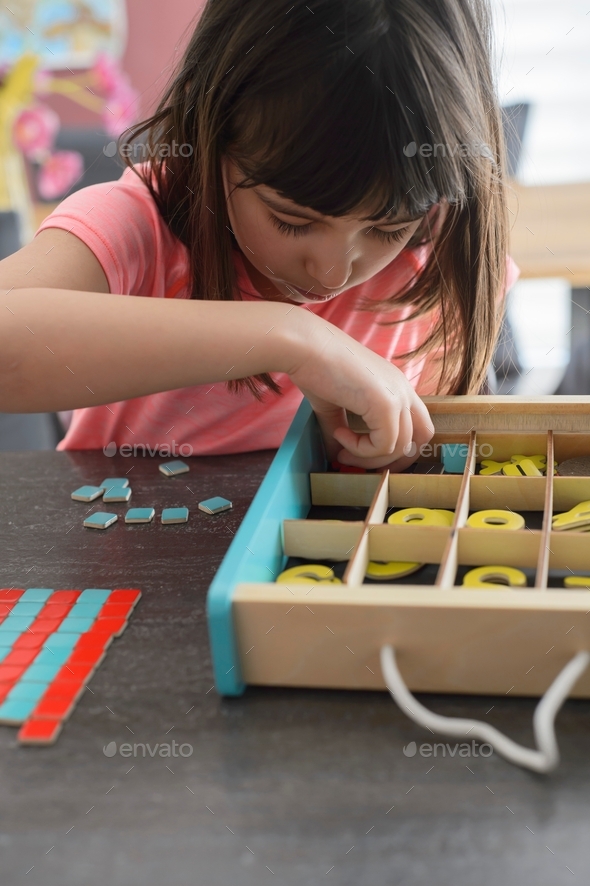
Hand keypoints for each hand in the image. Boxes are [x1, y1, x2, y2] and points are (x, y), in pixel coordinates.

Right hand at [286, 316, 434, 468]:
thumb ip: (341, 429)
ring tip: (341, 448)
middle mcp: (403, 390)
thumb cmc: (315, 367)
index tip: (362, 452)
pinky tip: (339, 434)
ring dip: (368, 456)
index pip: (417, 426)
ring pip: (401, 447)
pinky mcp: (386, 404)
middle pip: (420, 439)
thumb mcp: (333, 405)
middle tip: (361, 461)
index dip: (396, 447)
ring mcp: (398, 396)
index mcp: (396, 386)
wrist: (305, 347)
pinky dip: (360, 449)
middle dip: (393, 460)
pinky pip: (384, 445)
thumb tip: (336, 455)